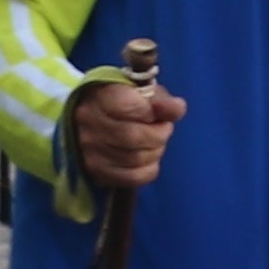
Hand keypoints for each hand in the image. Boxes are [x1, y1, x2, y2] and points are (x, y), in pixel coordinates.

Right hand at [67, 73, 180, 189]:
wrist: (95, 115)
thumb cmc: (125, 99)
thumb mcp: (144, 90)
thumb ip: (162, 99)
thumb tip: (178, 108)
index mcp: (101, 97)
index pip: (129, 108)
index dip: (151, 113)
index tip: (156, 112)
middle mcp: (91, 124)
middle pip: (134, 137)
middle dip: (158, 135)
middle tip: (162, 129)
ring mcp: (91, 150)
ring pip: (135, 159)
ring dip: (155, 152)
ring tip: (154, 143)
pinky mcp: (97, 171)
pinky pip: (132, 178)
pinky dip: (148, 170)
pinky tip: (148, 159)